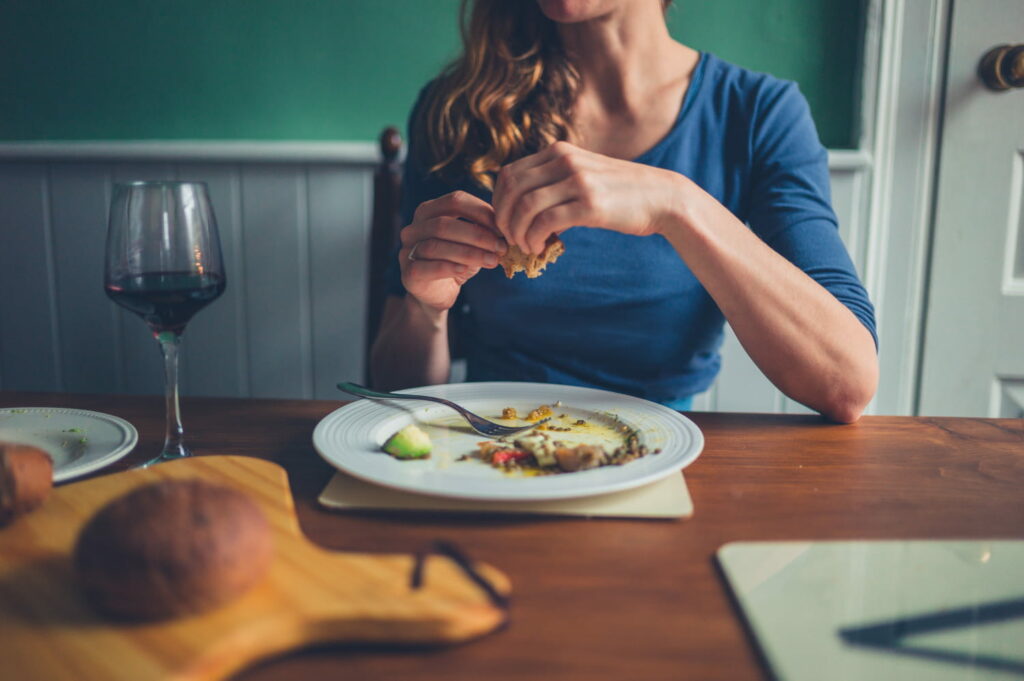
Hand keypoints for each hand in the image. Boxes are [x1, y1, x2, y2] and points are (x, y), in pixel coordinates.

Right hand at [399, 191, 506, 311]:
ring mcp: (408, 250)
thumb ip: (483, 230)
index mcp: (429, 211)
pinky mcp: (408, 273)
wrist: (437, 293)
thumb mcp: (471, 243)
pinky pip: (428, 267)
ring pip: (436, 246)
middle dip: (477, 235)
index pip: (454, 201)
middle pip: (444, 224)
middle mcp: (414, 228)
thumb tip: (505, 226)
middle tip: (500, 247)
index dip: (480, 212)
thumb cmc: (456, 261)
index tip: (502, 228)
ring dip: (469, 253)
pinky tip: (465, 270)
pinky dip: (449, 267)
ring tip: (491, 261)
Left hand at [492, 140, 684, 253]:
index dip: (498, 202)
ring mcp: (577, 181)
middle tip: (509, 239)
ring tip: (525, 246)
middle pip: (511, 189)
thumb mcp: (584, 173)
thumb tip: (522, 203)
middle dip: (503, 219)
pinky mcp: (589, 204)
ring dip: (517, 232)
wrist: (661, 197)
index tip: (505, 223)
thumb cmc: (620, 192)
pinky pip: (545, 222)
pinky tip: (539, 247)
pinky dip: (534, 238)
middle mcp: (564, 161)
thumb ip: (554, 180)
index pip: (509, 174)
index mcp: (559, 152)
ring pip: (525, 207)